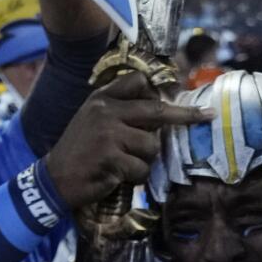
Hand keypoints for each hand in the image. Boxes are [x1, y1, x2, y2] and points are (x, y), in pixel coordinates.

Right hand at [39, 66, 210, 211]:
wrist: (54, 178)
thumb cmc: (79, 152)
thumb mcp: (93, 120)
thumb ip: (120, 112)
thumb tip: (161, 110)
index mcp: (102, 99)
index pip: (137, 83)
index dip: (160, 90)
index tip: (179, 95)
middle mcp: (106, 111)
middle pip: (156, 110)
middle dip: (185, 115)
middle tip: (207, 116)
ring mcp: (109, 133)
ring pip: (151, 145)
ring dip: (144, 160)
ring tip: (123, 164)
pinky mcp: (112, 157)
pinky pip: (141, 168)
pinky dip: (135, 177)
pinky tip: (116, 176)